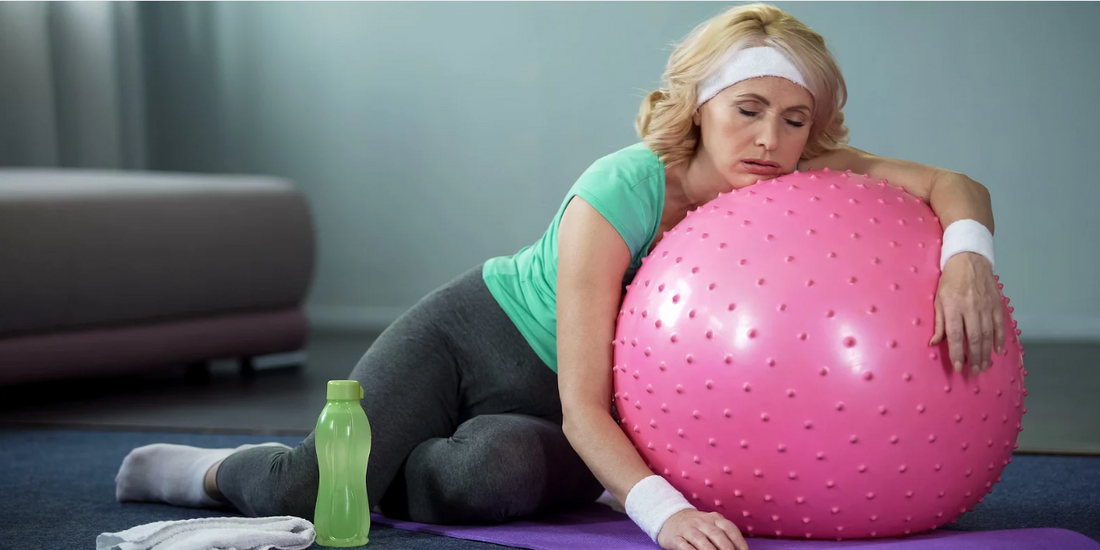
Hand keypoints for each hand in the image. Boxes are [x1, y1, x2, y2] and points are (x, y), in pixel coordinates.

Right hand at [657, 509, 748, 549]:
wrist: (669, 517)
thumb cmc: (697, 526)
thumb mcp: (711, 524)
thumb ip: (724, 535)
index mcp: (714, 518)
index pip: (729, 529)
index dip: (739, 542)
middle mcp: (701, 522)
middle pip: (716, 535)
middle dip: (726, 548)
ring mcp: (687, 529)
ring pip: (700, 540)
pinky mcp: (675, 538)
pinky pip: (684, 546)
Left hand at [930, 252, 1005, 374]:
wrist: (970, 259)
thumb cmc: (950, 280)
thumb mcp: (938, 299)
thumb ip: (938, 323)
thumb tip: (934, 343)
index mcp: (953, 308)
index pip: (955, 335)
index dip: (957, 353)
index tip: (958, 367)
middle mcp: (971, 309)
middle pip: (974, 338)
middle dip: (974, 358)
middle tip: (975, 372)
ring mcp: (986, 307)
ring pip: (988, 335)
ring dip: (986, 353)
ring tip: (985, 366)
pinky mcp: (997, 304)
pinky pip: (1000, 325)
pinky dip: (999, 339)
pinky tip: (997, 351)